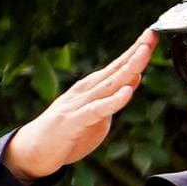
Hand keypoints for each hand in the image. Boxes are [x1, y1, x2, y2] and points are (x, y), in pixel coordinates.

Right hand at [6, 33, 157, 182]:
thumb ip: (113, 98)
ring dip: (128, 68)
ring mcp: (79, 104)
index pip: (118, 66)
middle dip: (136, 52)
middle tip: (152, 35)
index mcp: (92, 88)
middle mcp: (86, 91)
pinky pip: (97, 109)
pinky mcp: (74, 121)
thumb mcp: (97, 114)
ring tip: (144, 52)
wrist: (33, 151)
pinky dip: (113, 101)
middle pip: (116, 69)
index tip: (153, 35)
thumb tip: (132, 82)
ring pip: (109, 84)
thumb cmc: (67, 133)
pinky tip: (127, 91)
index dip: (136, 51)